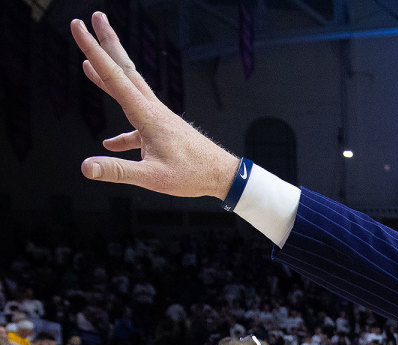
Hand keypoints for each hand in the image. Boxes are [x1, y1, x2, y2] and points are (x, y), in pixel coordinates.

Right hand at [71, 13, 239, 197]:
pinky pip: (136, 126)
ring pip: (131, 90)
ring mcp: (159, 119)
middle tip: (95, 18)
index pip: (114, 77)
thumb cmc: (194, 176)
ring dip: (110, 74)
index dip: (93, 50)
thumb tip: (86, 167)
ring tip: (89, 62)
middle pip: (125, 70)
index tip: (79, 26)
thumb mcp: (152, 178)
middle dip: (108, 44)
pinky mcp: (163, 131)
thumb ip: (118, 171)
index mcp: (147, 116)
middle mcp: (153, 110)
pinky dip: (122, 132)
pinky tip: (110, 143)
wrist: (223, 176)